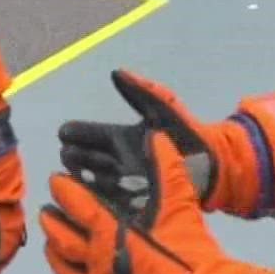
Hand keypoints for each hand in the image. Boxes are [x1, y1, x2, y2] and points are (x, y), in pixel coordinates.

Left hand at [39, 132, 227, 273]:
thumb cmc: (185, 248)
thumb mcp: (178, 202)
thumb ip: (165, 167)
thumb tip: (155, 136)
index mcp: (108, 230)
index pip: (77, 205)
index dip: (64, 190)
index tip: (56, 181)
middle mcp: (96, 259)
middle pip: (62, 239)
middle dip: (52, 222)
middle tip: (45, 211)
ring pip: (66, 271)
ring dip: (55, 255)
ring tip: (50, 243)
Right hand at [58, 70, 233, 211]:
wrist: (211, 163)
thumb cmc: (187, 132)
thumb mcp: (162, 108)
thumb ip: (140, 90)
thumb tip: (116, 71)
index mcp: (120, 138)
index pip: (91, 135)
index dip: (76, 132)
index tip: (63, 131)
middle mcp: (118, 161)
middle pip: (87, 158)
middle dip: (74, 156)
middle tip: (66, 154)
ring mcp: (125, 182)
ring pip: (95, 180)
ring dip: (82, 179)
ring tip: (72, 176)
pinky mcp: (134, 201)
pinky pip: (111, 200)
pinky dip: (99, 198)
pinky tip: (89, 197)